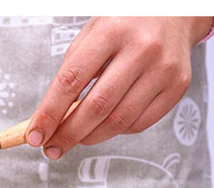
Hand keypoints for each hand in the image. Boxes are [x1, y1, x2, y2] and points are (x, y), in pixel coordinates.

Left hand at [26, 17, 212, 158]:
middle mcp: (141, 49)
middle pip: (96, 106)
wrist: (174, 13)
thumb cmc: (124, 25)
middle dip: (68, 134)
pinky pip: (140, 123)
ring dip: (90, 137)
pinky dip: (116, 131)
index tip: (35, 135)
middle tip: (52, 148)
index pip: (71, 80)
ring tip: (76, 138)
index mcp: (111, 32)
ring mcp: (162, 69)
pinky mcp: (177, 86)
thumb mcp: (92, 35)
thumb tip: (50, 118)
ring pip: (119, 121)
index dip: (50, 113)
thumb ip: (71, 73)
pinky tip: (105, 126)